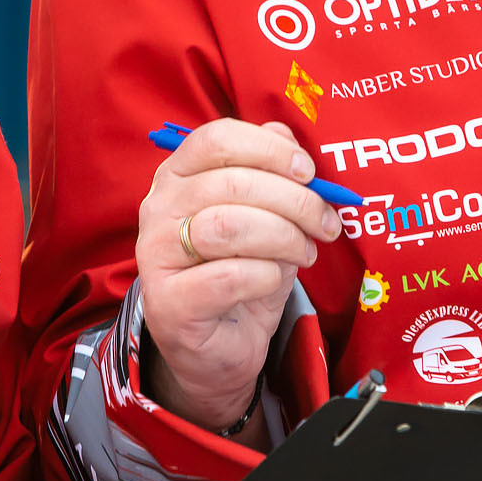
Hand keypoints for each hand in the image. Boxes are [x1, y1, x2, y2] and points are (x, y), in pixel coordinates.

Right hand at [136, 119, 340, 432]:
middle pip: (232, 183)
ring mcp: (156, 256)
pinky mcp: (169, 302)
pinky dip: (267, 275)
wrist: (218, 346)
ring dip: (284, 238)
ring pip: (229, 226)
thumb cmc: (241, 272)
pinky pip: (230, 276)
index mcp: (178, 176)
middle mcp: (157, 209)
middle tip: (325, 223)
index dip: (269, 150)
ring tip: (306, 252)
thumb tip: (285, 134)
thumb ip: (271, 172)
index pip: (216, 139)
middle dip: (293, 201)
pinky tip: (276, 280)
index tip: (308, 172)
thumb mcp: (264, 216)